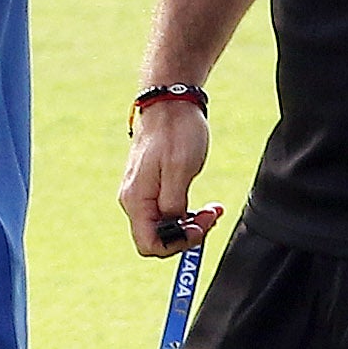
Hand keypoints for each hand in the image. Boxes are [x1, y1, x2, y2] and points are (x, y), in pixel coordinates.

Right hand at [118, 97, 221, 255]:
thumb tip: (174, 225)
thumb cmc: (176, 132)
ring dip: (191, 224)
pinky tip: (205, 205)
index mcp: (136, 200)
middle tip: (212, 216)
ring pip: (164, 226)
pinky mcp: (152, 186)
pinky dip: (187, 212)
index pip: (148, 245)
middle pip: (157, 238)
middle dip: (187, 234)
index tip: (200, 228)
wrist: (170, 103)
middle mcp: (134, 200)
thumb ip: (173, 203)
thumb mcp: (180, 169)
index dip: (176, 245)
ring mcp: (142, 193)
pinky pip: (167, 211)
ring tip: (213, 209)